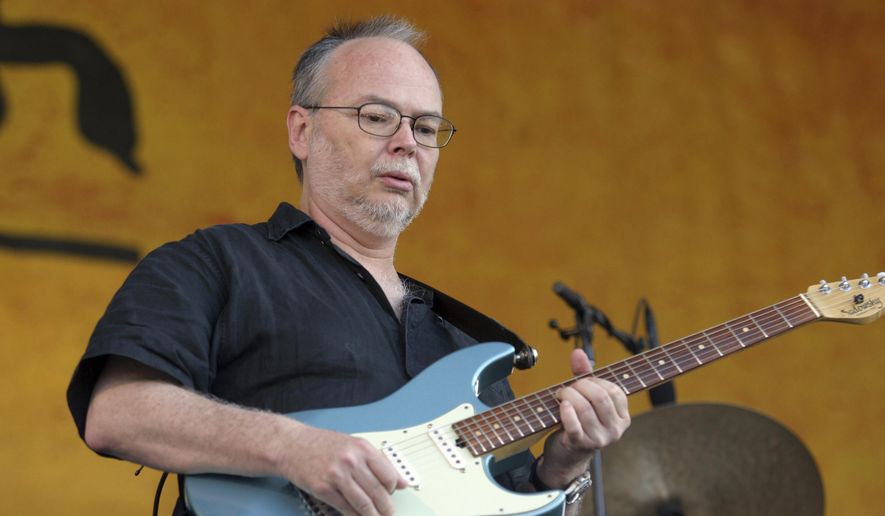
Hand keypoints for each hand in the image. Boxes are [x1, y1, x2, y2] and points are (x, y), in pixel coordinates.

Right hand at [279, 426, 407, 515]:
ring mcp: (337, 475)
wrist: (292, 445)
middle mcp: (351, 461)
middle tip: (389, 514)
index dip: (393, 489)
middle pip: (377, 492)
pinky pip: (345, 508)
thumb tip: (402, 482)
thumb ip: (379, 462)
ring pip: (363, 503)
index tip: (393, 495)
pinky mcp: (323, 489)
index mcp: (362, 448)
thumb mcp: (354, 445)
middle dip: (386, 508)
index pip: (389, 475)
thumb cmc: (323, 444)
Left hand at [539, 349, 630, 486]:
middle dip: (579, 386)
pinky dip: (566, 413)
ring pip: (585, 409)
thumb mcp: (585, 397)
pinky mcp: (581, 445)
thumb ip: (583, 374)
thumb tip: (578, 352)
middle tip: (566, 388)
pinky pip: (574, 426)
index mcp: (622, 416)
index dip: (594, 381)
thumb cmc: (579, 421)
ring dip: (568, 397)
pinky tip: (562, 406)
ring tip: (560, 396)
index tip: (580, 382)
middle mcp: (616, 429)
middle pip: (600, 398)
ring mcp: (600, 439)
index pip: (614, 390)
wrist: (567, 454)